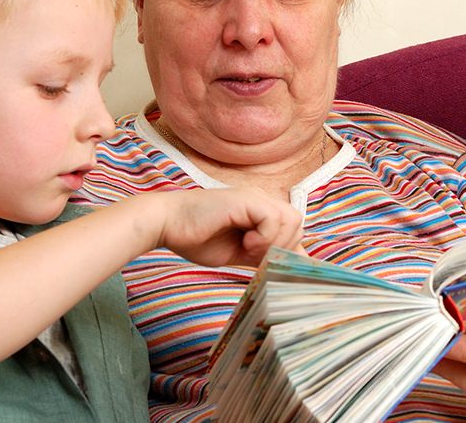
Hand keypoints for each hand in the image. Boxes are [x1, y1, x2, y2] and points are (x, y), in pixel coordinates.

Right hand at [157, 187, 303, 266]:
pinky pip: (274, 218)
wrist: (167, 224)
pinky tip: (245, 242)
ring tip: (248, 249)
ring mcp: (255, 197)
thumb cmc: (197, 239)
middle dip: (282, 248)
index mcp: (261, 211)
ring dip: (273, 242)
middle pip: (298, 226)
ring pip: (291, 220)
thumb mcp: (240, 253)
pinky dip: (265, 236)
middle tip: (254, 256)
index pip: (295, 230)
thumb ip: (265, 255)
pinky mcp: (247, 199)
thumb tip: (292, 267)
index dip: (289, 252)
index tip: (272, 268)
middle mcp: (262, 200)